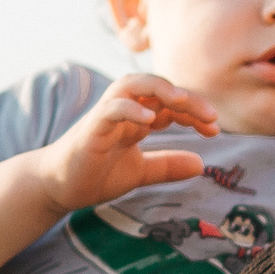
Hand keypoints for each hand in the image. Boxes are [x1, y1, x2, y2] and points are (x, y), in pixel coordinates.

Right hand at [33, 74, 219, 214]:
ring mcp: (105, 116)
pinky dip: (130, 108)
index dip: (195, 111)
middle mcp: (123, 110)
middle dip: (186, 97)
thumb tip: (201, 164)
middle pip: (157, 88)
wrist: (59, 188)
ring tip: (182, 101)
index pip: (170, 103)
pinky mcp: (91, 128)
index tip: (215, 129)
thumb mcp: (140, 171)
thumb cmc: (95, 174)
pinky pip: (110, 109)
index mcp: (136, 118)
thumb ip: (167, 166)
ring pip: (131, 85)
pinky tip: (149, 120)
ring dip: (159, 88)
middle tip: (212, 117)